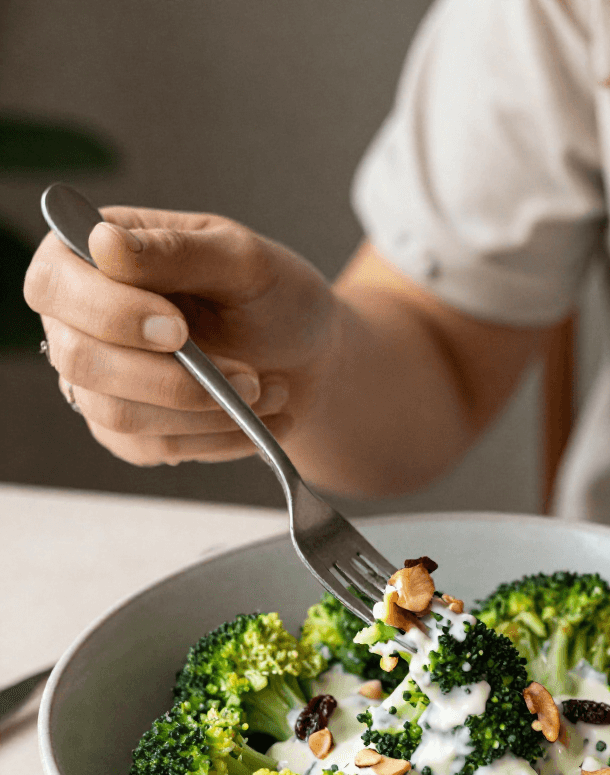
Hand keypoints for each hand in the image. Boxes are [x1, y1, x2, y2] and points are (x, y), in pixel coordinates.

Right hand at [24, 207, 336, 464]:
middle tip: (247, 376)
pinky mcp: (125, 430)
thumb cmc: (271, 297)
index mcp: (90, 255)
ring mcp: (97, 380)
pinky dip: (214, 438)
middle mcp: (78, 319)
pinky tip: (254, 419)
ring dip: (204, 411)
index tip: (179, 329)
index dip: (110, 313)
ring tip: (265, 390)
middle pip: (79, 361)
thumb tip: (102, 241)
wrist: (305, 358)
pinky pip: (151, 447)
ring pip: (116, 414)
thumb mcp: (242, 260)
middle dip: (170, 378)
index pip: (54, 284)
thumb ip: (176, 251)